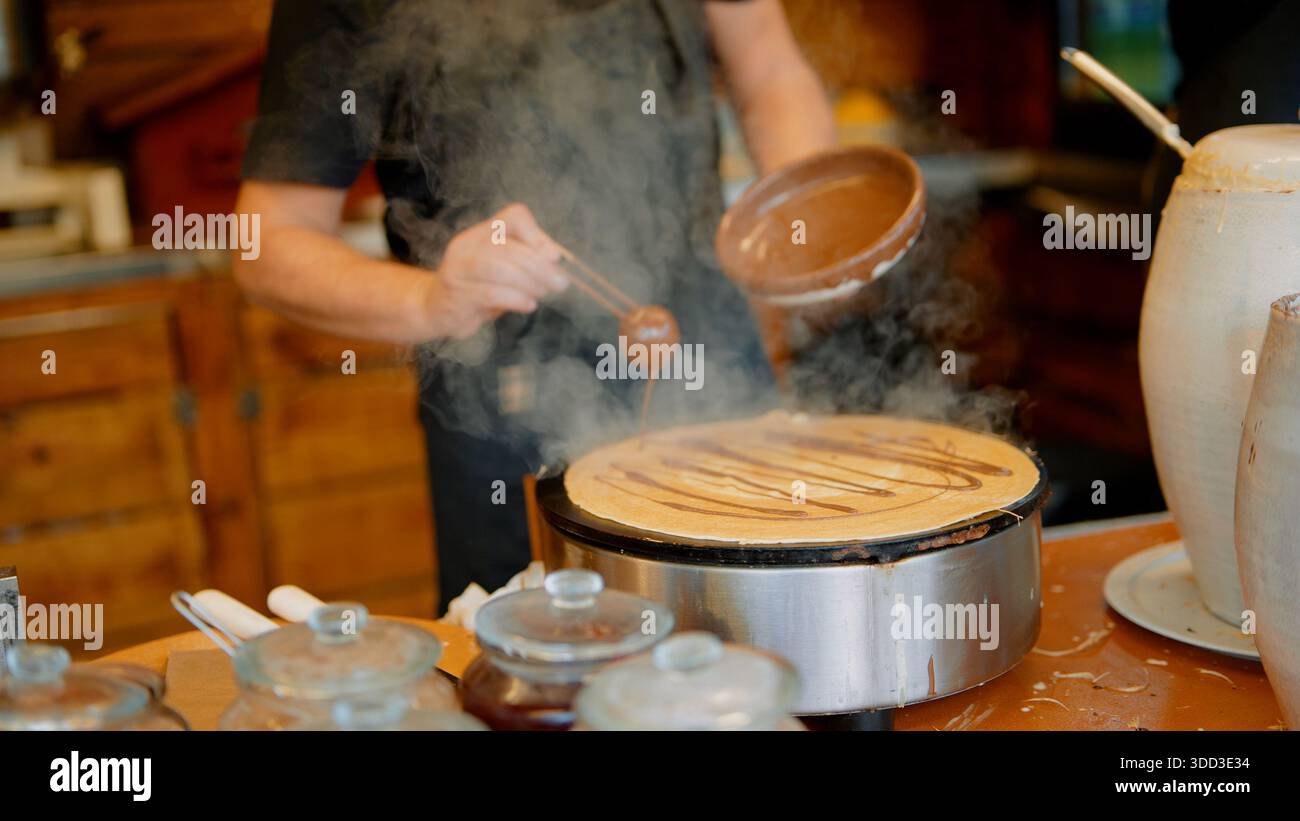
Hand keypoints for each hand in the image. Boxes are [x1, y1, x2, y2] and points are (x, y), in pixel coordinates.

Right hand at [424, 203, 568, 338]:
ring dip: (529, 283)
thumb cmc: (476, 289)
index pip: (513, 216)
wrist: (433, 310)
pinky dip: (516, 299)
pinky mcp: (457, 295)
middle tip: (560, 283)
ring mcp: (458, 269)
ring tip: (542, 294)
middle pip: (510, 247)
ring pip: (499, 268)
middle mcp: (467, 245)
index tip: (552, 257)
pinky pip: (491, 293)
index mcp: (481, 233)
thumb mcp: (503, 270)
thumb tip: (553, 255)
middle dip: (541, 267)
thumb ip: (526, 259)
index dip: (536, 234)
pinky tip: (528, 305)